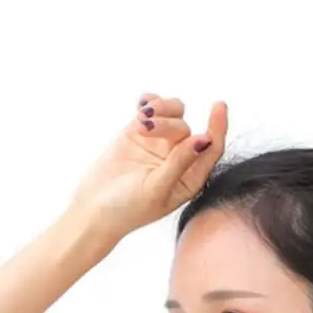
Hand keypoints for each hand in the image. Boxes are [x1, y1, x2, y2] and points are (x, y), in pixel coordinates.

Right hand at [69, 93, 227, 239]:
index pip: (211, 148)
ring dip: (160, 109)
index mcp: (190, 178)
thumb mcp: (157, 189)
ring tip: (141, 117)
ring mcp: (158, 145)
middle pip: (185, 128)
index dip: (217, 127)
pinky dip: (150, 102)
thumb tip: (203, 138)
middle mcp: (178, 159)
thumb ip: (180, 163)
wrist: (94, 209)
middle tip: (146, 126)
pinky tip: (141, 104)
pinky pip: (152, 109)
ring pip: (172, 114)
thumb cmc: (128, 209)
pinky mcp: (138, 134)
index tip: (218, 106)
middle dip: (168, 123)